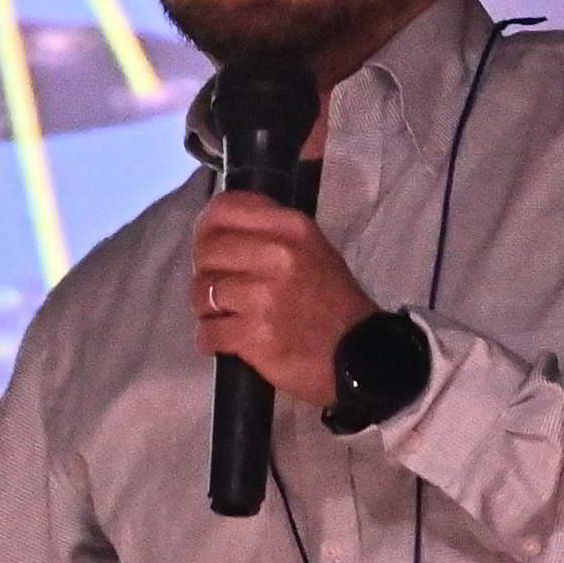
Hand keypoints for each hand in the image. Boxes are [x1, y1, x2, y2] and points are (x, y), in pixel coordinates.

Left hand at [193, 191, 379, 408]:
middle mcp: (278, 256)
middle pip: (207, 250)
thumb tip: (215, 229)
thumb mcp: (311, 249)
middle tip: (218, 287)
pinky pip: (208, 331)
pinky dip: (210, 339)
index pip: (225, 208)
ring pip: (202, 292)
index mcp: (292, 228)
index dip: (206, 226)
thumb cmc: (332, 300)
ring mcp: (265, 296)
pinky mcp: (255, 334)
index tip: (208, 243)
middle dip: (205, 271)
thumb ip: (268, 233)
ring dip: (206, 308)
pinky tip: (226, 339)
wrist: (362, 354)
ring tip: (225, 315)